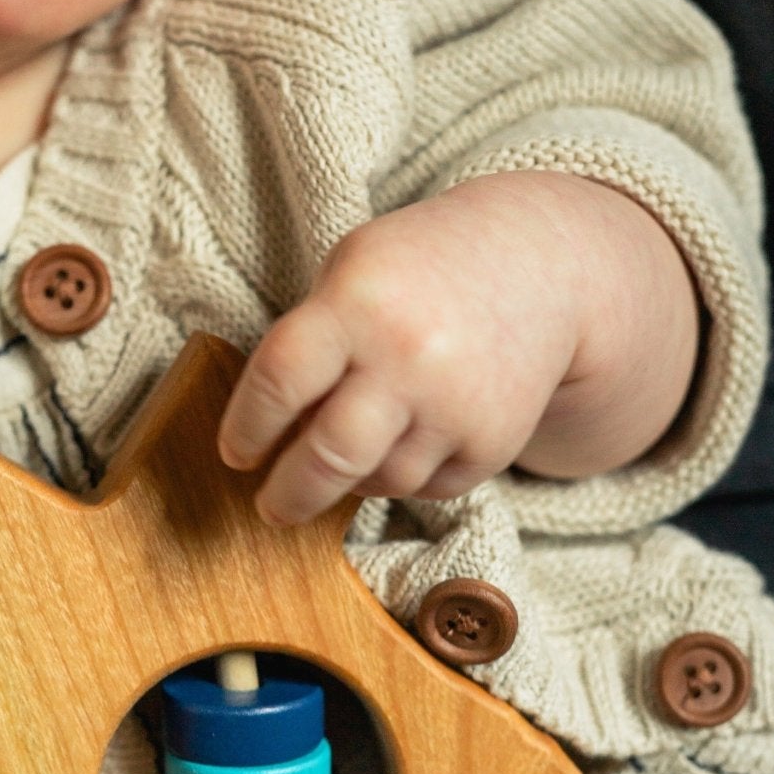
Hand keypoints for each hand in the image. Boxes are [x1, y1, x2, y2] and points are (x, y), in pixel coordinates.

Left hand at [218, 172, 698, 524]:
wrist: (538, 267)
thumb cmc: (419, 269)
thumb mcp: (353, 270)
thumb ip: (308, 341)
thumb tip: (269, 435)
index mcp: (358, 303)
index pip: (279, 382)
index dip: (246, 427)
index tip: (235, 453)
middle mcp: (409, 357)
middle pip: (328, 456)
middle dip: (288, 494)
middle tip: (270, 506)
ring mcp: (456, 405)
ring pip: (378, 481)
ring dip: (350, 480)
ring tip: (344, 459)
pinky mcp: (493, 443)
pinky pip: (426, 487)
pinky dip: (403, 475)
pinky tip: (404, 440)